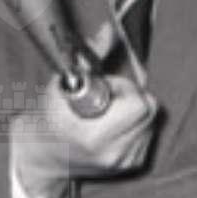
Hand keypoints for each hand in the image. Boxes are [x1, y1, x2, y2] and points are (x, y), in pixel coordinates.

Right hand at [10, 73, 156, 197]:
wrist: (45, 159)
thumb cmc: (48, 121)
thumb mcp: (59, 88)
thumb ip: (87, 60)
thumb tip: (109, 33)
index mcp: (94, 139)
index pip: (138, 105)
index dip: (124, 88)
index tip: (106, 86)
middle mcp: (114, 154)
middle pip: (149, 110)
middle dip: (132, 95)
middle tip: (109, 95)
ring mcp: (125, 162)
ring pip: (152, 120)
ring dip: (135, 109)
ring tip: (109, 111)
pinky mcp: (134, 164)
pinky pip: (149, 132)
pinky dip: (136, 123)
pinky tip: (114, 124)